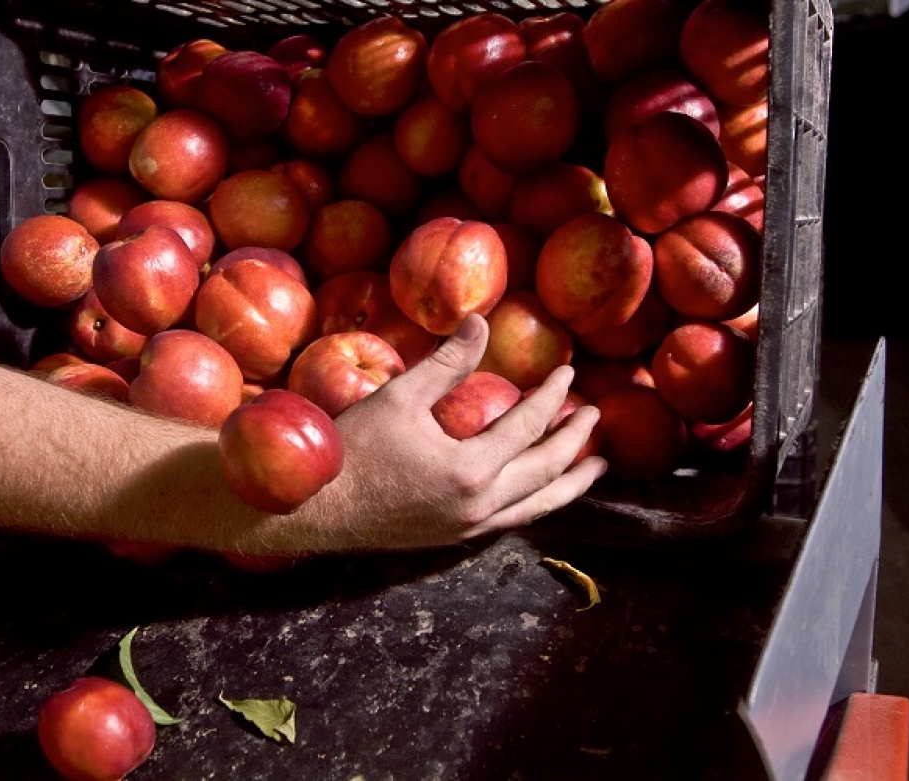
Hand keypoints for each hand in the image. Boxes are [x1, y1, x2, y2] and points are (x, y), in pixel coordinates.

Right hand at [307, 313, 606, 549]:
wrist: (313, 509)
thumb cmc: (352, 449)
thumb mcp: (398, 397)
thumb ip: (445, 362)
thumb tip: (481, 322)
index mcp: (470, 470)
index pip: (527, 426)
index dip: (551, 397)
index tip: (567, 374)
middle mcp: (478, 506)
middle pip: (545, 472)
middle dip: (575, 443)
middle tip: (595, 418)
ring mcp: (467, 528)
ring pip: (535, 507)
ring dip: (568, 484)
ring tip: (594, 468)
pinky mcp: (453, 538)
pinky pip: (510, 521)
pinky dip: (535, 503)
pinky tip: (538, 491)